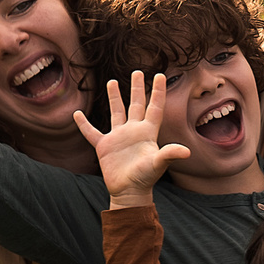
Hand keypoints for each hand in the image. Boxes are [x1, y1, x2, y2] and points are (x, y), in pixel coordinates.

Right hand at [75, 72, 189, 205]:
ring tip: (112, 82)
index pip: (154, 107)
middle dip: (136, 88)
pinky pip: (92, 132)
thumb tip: (187, 152)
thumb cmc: (145, 178)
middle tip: (137, 71)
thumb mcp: (158, 164)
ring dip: (114, 98)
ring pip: (116, 112)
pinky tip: (77, 114)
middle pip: (136, 104)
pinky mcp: (104, 146)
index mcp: (148, 132)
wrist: (129, 192)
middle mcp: (134, 131)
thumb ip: (169, 154)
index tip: (160, 75)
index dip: (157, 92)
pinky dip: (84, 124)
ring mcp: (119, 137)